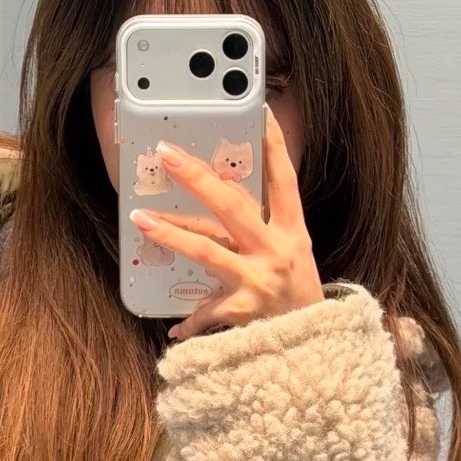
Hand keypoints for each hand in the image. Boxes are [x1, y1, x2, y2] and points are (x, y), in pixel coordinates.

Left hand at [129, 108, 324, 339]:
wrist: (318, 348)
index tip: (259, 112)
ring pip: (208, 251)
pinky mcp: (244, 312)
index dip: (274, 146)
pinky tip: (174, 327)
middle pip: (232, 207)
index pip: (284, 180)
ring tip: (142, 219)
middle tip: (168, 156)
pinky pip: (207, 310)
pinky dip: (190, 320)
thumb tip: (220, 194)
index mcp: (293, 231)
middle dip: (197, 179)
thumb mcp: (293, 254)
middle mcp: (276, 250)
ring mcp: (259, 280)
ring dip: (172, 234)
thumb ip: (263, 228)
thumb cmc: (299, 296)